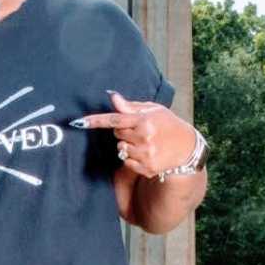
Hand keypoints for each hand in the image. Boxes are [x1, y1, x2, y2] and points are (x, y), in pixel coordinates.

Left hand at [69, 90, 195, 178]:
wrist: (187, 148)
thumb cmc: (168, 124)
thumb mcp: (153, 110)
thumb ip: (131, 106)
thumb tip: (112, 97)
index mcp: (144, 121)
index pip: (114, 119)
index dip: (94, 121)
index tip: (77, 122)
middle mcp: (144, 138)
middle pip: (117, 134)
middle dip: (124, 131)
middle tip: (140, 130)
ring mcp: (145, 154)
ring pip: (121, 149)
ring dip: (128, 145)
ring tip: (145, 143)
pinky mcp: (146, 168)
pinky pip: (126, 162)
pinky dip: (132, 158)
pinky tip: (146, 153)